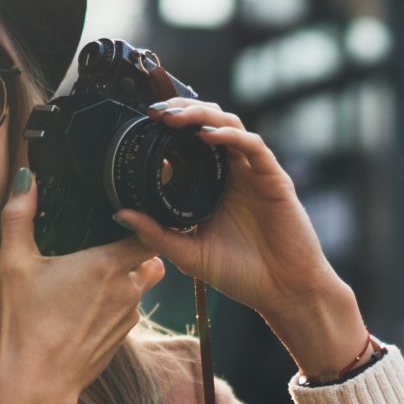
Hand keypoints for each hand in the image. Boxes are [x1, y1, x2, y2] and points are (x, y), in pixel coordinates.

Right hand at [0, 171, 165, 403]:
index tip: (122, 214)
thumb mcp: (13, 265)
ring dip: (122, 278)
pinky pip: (127, 310)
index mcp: (108, 265)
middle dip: (132, 248)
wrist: (37, 384)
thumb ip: (19, 217)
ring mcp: (128, 317)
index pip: (149, 232)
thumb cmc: (26, 325)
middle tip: (103, 241)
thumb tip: (26, 179)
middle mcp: (129, 290)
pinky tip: (83, 305)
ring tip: (89, 275)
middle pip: (148, 257)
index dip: (143, 221)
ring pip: (139, 285)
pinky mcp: (121, 339)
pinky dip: (113, 303)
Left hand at [113, 101, 367, 380]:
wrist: (283, 293)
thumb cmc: (241, 274)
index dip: (169, 126)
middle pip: (209, 122)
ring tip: (176, 117)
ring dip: (202, 115)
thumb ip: (155, 234)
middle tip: (156, 112)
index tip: (143, 123)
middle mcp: (234, 172)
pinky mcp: (274, 179)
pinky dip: (230, 136)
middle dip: (183, 110)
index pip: (191, 140)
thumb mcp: (187, 253)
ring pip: (230, 125)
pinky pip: (253, 146)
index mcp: (214, 184)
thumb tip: (120, 214)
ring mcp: (254, 173)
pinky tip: (208, 136)